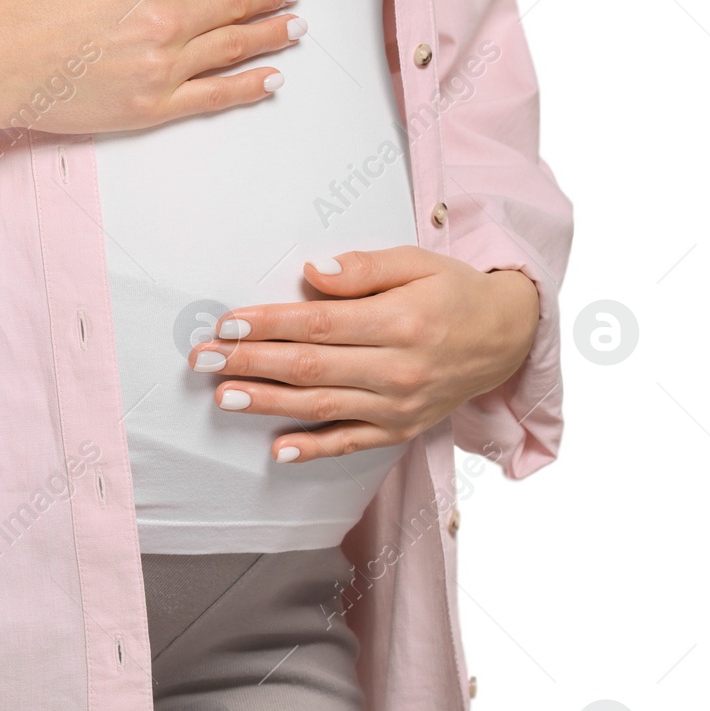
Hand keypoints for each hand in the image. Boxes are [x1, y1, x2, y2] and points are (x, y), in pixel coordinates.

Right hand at [0, 0, 303, 167]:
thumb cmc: (27, 4)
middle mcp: (165, 19)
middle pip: (232, 4)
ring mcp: (163, 66)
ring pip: (233, 46)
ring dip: (272, 35)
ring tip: (296, 26)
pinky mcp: (152, 105)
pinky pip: (216, 96)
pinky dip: (249, 87)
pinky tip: (272, 79)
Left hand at [186, 247, 539, 462]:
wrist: (506, 338)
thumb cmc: (453, 292)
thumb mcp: (416, 262)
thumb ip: (364, 269)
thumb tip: (314, 274)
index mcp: (401, 322)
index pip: (320, 324)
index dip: (269, 325)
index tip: (227, 324)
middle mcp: (399, 370)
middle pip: (312, 367)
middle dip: (251, 363)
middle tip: (203, 361)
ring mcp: (399, 406)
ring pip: (322, 406)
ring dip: (268, 403)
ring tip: (224, 396)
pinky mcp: (401, 429)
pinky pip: (351, 443)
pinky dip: (313, 449)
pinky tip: (277, 449)